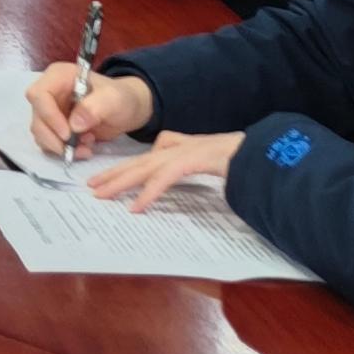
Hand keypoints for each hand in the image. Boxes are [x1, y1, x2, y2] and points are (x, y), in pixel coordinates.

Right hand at [21, 63, 151, 163]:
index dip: (49, 116)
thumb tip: (73, 125)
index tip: (68, 134)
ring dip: (60, 146)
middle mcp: (49, 92)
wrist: (128, 109)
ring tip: (86, 147)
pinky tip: (83, 149)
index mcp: (59, 76)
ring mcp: (50, 110)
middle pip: (37, 117)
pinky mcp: (53, 126)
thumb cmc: (121, 98)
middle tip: (76, 148)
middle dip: (54, 137)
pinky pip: (48, 142)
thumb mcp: (114, 99)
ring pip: (40, 132)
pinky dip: (63, 151)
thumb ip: (94, 108)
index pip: (39, 95)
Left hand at [87, 132, 244, 210]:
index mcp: (178, 146)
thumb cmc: (236, 157)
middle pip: (137, 162)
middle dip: (113, 174)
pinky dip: (150, 193)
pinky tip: (136, 206)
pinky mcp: (194, 160)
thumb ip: (184, 157)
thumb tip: (166, 164)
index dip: (122, 168)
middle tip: (90, 187)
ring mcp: (185, 152)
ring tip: (102, 195)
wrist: (263, 150)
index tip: (102, 180)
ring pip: (145, 168)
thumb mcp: (204, 157)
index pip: (143, 159)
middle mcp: (177, 147)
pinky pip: (166, 179)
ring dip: (122, 182)